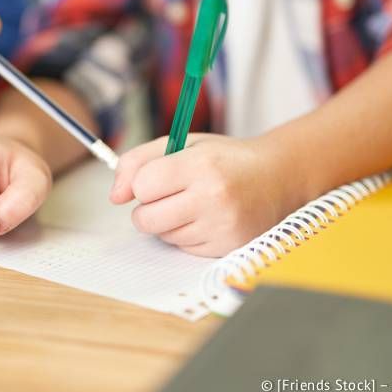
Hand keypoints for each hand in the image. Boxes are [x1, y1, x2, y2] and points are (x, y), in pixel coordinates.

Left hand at [109, 135, 291, 256]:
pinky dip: (186, 234)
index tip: (156, 178)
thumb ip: (139, 161)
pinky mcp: (227, 247)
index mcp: (200, 165)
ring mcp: (221, 226)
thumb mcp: (182, 143)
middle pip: (145, 218)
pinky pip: (183, 248)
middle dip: (147, 207)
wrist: (277, 177)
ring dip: (167, 222)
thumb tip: (114, 196)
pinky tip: (206, 217)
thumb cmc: (223, 158)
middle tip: (167, 194)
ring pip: (162, 235)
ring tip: (192, 203)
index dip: (142, 183)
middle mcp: (212, 197)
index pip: (143, 185)